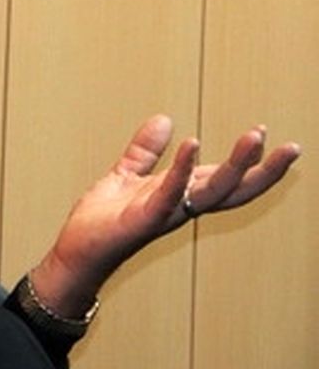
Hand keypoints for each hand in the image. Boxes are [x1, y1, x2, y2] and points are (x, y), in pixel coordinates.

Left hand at [31, 114, 300, 316]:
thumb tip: (163, 119)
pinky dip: (181, 171)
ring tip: (255, 137)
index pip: (225, 179)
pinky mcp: (143, 219)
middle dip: (263, 170)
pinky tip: (192, 145)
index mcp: (181, 195)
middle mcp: (181, 206)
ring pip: (212, 191)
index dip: (250, 162)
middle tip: (291, 148)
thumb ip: (145, 151)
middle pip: (233, 189)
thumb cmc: (103, 220)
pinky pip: (168, 194)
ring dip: (236, 166)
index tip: (269, 135)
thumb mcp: (126, 175)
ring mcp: (165, 214)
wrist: (76, 250)